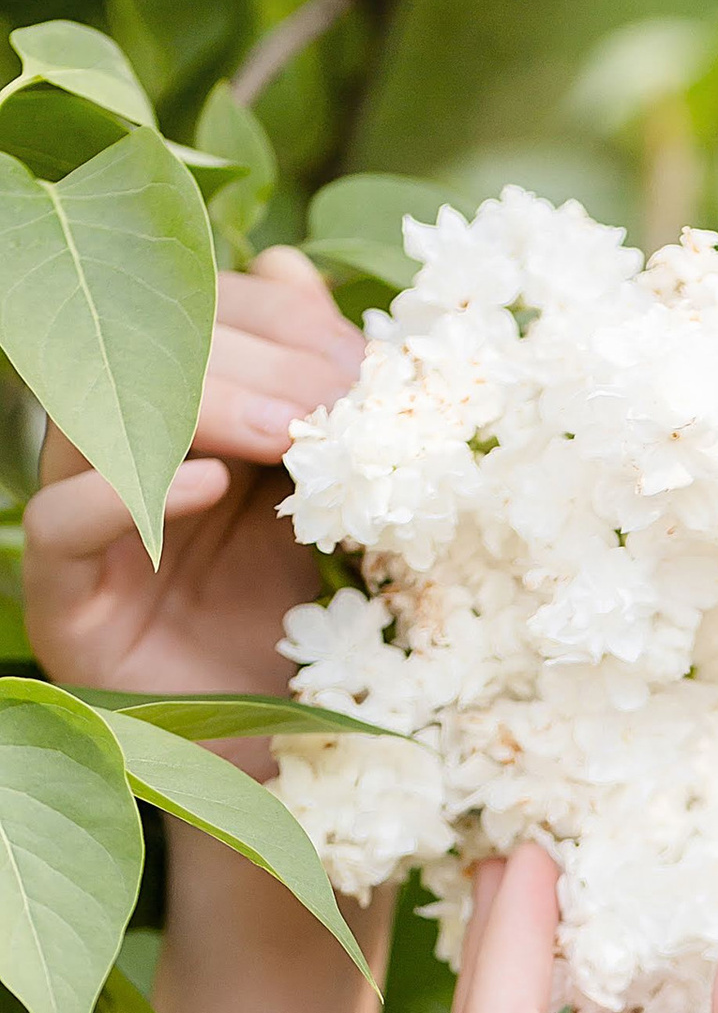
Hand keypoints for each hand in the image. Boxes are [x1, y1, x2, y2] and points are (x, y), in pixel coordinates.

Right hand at [22, 245, 366, 702]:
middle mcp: (113, 445)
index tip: (361, 362)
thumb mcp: (322, 496)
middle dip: (250, 362)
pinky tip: (206, 487)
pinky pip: (61, 521)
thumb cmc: (296, 621)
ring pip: (90, 415)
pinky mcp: (63, 594)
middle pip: (142, 351)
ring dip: (197, 409)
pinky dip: (126, 494)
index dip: (279, 321)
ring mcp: (78, 517)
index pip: (200, 314)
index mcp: (177, 406)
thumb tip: (291, 266)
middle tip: (333, 400)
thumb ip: (311, 389)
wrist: (279, 747)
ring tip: (284, 435)